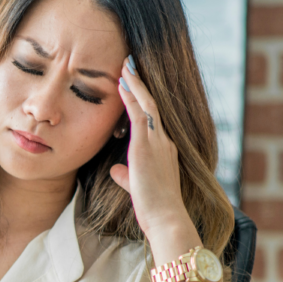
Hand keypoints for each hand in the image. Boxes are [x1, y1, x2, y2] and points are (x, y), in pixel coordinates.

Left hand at [110, 56, 191, 238]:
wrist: (166, 218)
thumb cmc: (153, 208)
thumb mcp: (136, 187)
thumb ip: (127, 176)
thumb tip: (116, 171)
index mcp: (164, 150)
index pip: (152, 119)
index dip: (142, 100)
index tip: (133, 84)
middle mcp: (164, 141)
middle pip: (152, 105)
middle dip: (141, 84)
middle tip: (130, 64)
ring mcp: (158, 141)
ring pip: (147, 103)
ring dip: (135, 83)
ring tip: (125, 65)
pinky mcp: (148, 145)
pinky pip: (140, 112)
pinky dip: (132, 95)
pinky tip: (122, 82)